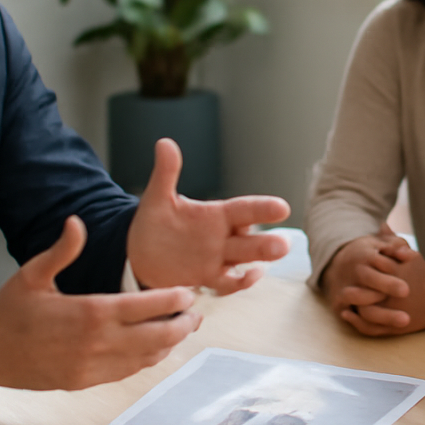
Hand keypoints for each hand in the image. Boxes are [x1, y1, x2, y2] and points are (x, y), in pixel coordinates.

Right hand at [0, 215, 201, 392]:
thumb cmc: (10, 309)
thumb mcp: (32, 274)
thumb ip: (61, 250)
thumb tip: (76, 222)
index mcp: (88, 312)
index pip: (144, 307)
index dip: (172, 301)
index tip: (189, 293)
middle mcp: (95, 343)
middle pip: (155, 336)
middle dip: (181, 324)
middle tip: (197, 313)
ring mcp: (92, 366)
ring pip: (145, 357)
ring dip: (169, 344)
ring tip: (184, 329)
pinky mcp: (86, 382)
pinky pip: (127, 372)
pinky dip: (148, 361)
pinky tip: (156, 349)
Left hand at [127, 138, 290, 293]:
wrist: (139, 254)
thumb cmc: (154, 222)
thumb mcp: (158, 197)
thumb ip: (167, 173)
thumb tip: (165, 142)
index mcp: (216, 215)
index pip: (245, 210)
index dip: (262, 209)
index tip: (282, 208)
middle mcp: (223, 236)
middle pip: (251, 239)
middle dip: (268, 243)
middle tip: (284, 245)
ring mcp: (218, 259)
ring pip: (244, 260)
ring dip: (259, 262)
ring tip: (268, 264)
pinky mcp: (208, 278)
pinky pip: (228, 282)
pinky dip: (240, 281)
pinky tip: (249, 277)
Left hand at [325, 226, 424, 336]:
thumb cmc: (423, 272)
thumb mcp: (410, 255)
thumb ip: (393, 241)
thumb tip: (382, 224)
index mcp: (399, 275)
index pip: (375, 275)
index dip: (361, 274)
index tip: (351, 270)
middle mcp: (397, 295)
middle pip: (369, 296)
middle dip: (356, 293)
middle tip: (343, 290)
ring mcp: (397, 312)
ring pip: (370, 314)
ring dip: (355, 310)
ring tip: (343, 304)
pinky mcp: (397, 327)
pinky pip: (373, 329)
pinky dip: (359, 324)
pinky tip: (348, 315)